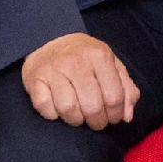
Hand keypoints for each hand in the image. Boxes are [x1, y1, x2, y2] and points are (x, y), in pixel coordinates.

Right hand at [22, 32, 142, 131]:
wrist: (49, 39)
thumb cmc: (84, 57)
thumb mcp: (110, 64)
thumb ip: (125, 88)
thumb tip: (127, 117)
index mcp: (99, 56)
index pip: (114, 97)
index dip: (116, 114)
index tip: (113, 118)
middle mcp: (76, 61)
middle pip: (92, 107)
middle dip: (98, 122)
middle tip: (97, 122)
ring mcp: (53, 70)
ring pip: (69, 110)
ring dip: (76, 120)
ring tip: (79, 116)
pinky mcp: (35, 79)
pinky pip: (46, 108)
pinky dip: (53, 114)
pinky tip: (59, 109)